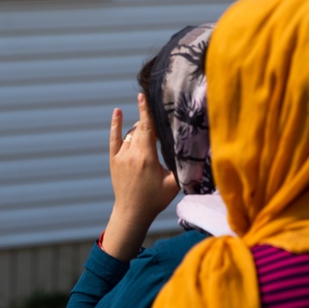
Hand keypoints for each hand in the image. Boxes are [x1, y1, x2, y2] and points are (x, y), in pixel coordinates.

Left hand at [100, 92, 178, 260]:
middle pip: (140, 128)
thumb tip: (195, 151)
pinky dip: (115, 124)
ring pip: (131, 133)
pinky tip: (117, 111)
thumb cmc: (155, 200)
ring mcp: (121, 156)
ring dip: (140, 127)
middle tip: (159, 116)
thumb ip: (182, 166)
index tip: (144, 95)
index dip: (146, 110)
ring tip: (151, 128)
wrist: (132, 213)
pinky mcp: (113, 160)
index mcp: (146, 157)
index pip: (147, 128)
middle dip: (149, 120)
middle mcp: (131, 154)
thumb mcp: (173, 183)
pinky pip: (113, 138)